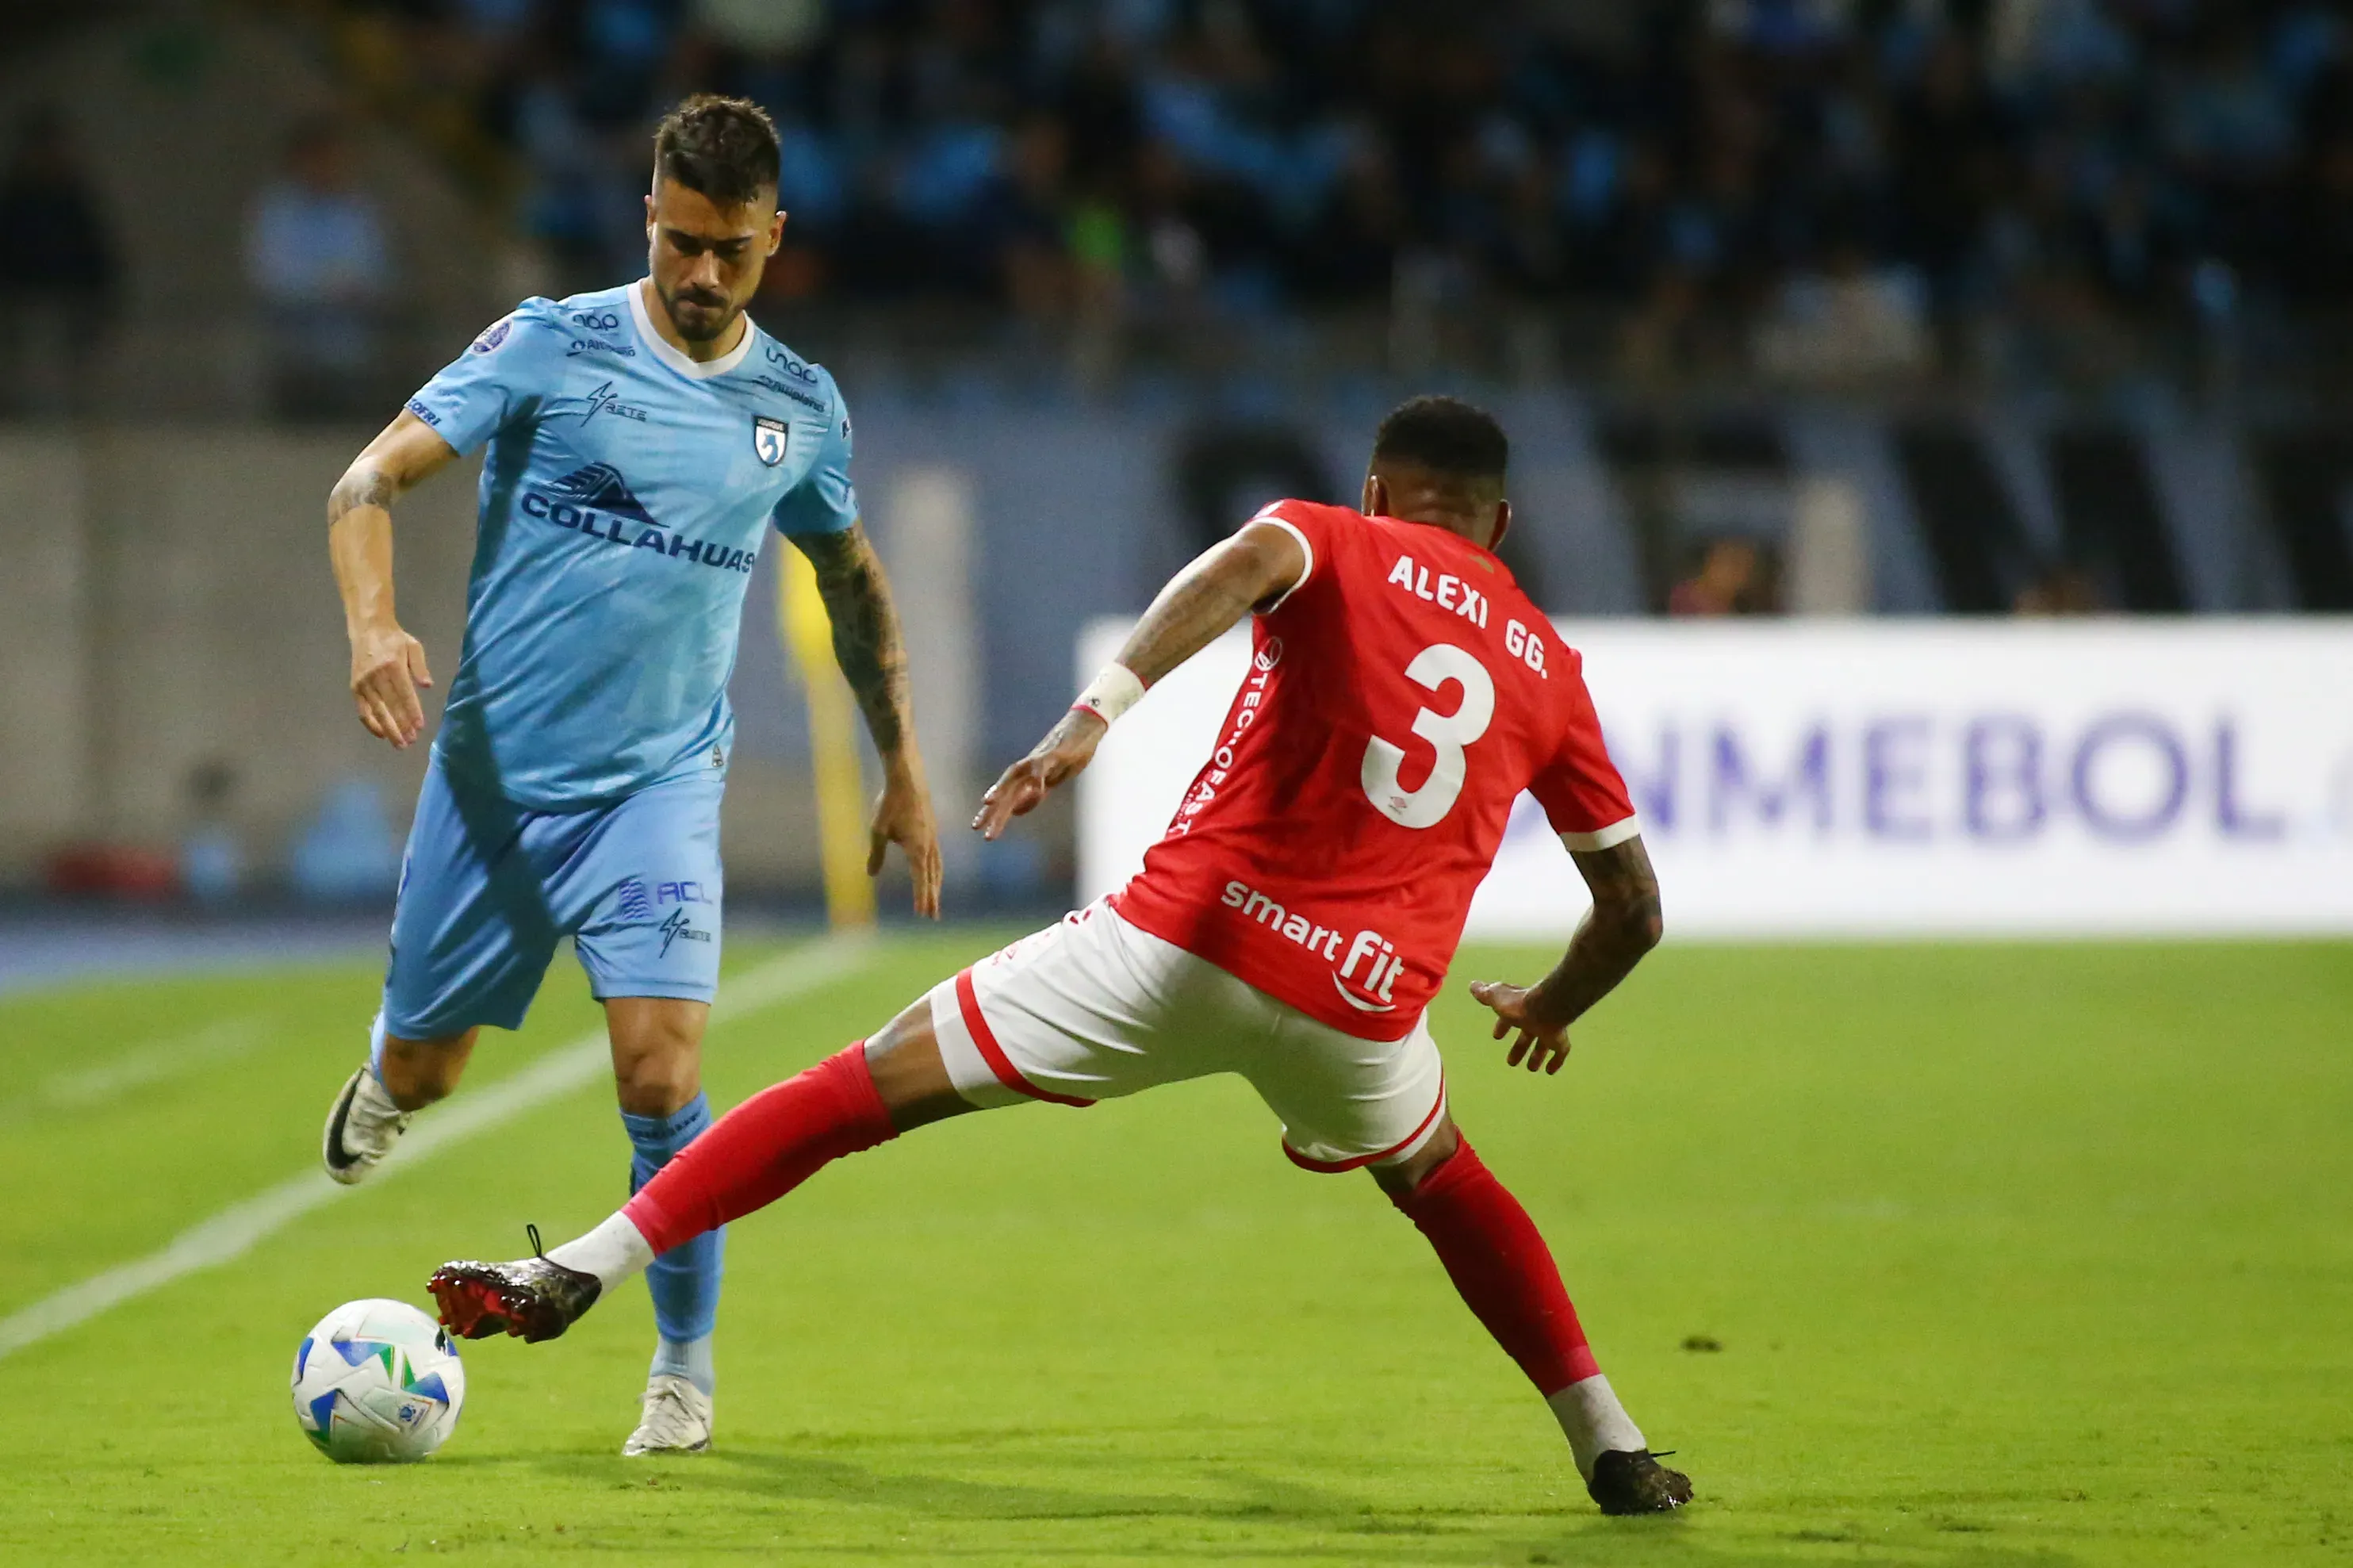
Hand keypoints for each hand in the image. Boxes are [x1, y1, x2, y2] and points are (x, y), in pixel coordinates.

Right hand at [349, 621, 432, 748]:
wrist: (368, 630)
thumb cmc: (395, 640)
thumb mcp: (413, 647)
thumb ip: (420, 667)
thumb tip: (428, 686)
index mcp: (392, 666)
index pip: (404, 694)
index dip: (412, 712)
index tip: (420, 727)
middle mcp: (376, 676)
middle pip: (390, 706)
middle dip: (401, 726)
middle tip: (411, 742)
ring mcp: (363, 683)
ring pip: (376, 712)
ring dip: (388, 729)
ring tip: (400, 744)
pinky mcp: (355, 688)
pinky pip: (362, 711)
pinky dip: (371, 725)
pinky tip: (382, 734)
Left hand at [869, 763, 941, 918]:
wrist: (907, 778)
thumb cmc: (890, 804)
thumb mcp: (878, 830)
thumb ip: (877, 854)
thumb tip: (871, 875)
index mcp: (917, 848)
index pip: (921, 880)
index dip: (921, 898)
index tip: (922, 915)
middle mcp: (929, 845)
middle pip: (933, 878)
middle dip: (932, 898)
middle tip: (932, 917)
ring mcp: (933, 837)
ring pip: (937, 867)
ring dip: (936, 885)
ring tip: (934, 899)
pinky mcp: (932, 830)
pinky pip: (936, 856)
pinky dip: (935, 870)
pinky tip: (931, 871)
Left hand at [973, 711, 1104, 840]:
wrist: (1087, 722)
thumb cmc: (1072, 751)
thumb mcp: (1055, 780)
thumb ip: (1035, 795)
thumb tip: (1016, 811)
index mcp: (1030, 778)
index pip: (1009, 797)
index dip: (995, 812)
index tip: (981, 829)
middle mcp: (1030, 768)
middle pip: (1007, 790)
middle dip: (993, 809)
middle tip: (976, 827)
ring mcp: (1041, 758)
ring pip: (1016, 775)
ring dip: (1002, 789)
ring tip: (988, 803)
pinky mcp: (1055, 752)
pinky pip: (1043, 765)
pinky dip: (1038, 777)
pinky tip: (1036, 790)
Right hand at [1469, 980, 1570, 1075]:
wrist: (1544, 1008)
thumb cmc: (1518, 1003)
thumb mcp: (1495, 997)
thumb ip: (1485, 993)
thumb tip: (1474, 985)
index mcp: (1520, 1009)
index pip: (1510, 1018)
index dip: (1503, 1026)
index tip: (1497, 1036)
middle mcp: (1535, 1019)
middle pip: (1528, 1035)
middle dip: (1519, 1048)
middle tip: (1511, 1062)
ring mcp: (1549, 1030)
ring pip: (1543, 1045)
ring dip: (1536, 1057)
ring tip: (1530, 1068)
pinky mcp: (1560, 1040)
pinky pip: (1560, 1052)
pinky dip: (1556, 1062)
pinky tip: (1549, 1071)